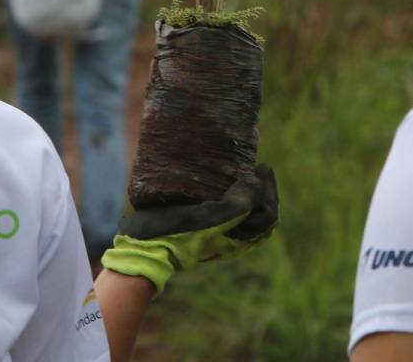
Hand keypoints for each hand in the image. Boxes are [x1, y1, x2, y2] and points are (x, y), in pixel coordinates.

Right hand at [101, 164, 279, 295]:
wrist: (143, 248)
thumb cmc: (177, 233)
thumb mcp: (209, 218)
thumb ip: (238, 204)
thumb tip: (256, 181)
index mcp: (238, 239)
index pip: (268, 214)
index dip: (270, 189)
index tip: (260, 165)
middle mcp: (230, 238)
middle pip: (260, 213)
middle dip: (263, 189)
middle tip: (257, 165)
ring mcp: (216, 233)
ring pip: (244, 211)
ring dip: (248, 190)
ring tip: (241, 169)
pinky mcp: (201, 226)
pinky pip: (227, 210)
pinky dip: (231, 194)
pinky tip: (221, 179)